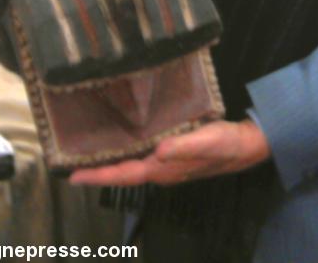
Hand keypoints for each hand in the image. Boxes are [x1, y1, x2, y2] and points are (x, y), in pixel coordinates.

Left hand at [68, 119, 270, 186]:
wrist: (247, 145)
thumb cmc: (225, 143)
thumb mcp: (205, 141)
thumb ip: (182, 147)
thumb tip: (157, 151)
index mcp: (163, 169)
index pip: (123, 175)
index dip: (98, 176)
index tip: (72, 176)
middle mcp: (161, 171)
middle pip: (122, 173)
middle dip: (98, 171)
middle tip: (70, 164)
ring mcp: (167, 166)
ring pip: (131, 167)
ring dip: (110, 163)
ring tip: (89, 153)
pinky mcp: (173, 156)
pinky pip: (142, 158)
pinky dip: (127, 153)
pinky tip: (122, 142)